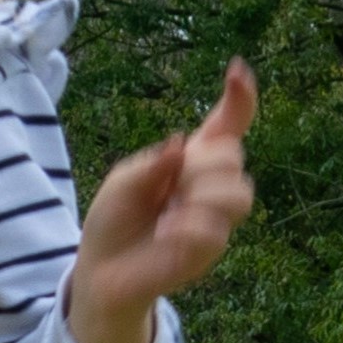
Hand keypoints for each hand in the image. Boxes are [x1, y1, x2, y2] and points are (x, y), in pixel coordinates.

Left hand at [65, 60, 256, 342]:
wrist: (102, 271)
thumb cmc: (113, 220)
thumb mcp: (122, 181)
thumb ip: (152, 163)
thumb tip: (181, 146)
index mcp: (190, 159)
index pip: (227, 126)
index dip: (239, 99)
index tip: (238, 71)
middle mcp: (207, 185)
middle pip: (234, 156)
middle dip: (204, 164)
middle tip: (173, 184)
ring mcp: (213, 218)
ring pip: (240, 193)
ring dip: (204, 196)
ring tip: (172, 212)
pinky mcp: (208, 250)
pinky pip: (218, 231)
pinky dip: (190, 227)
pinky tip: (167, 232)